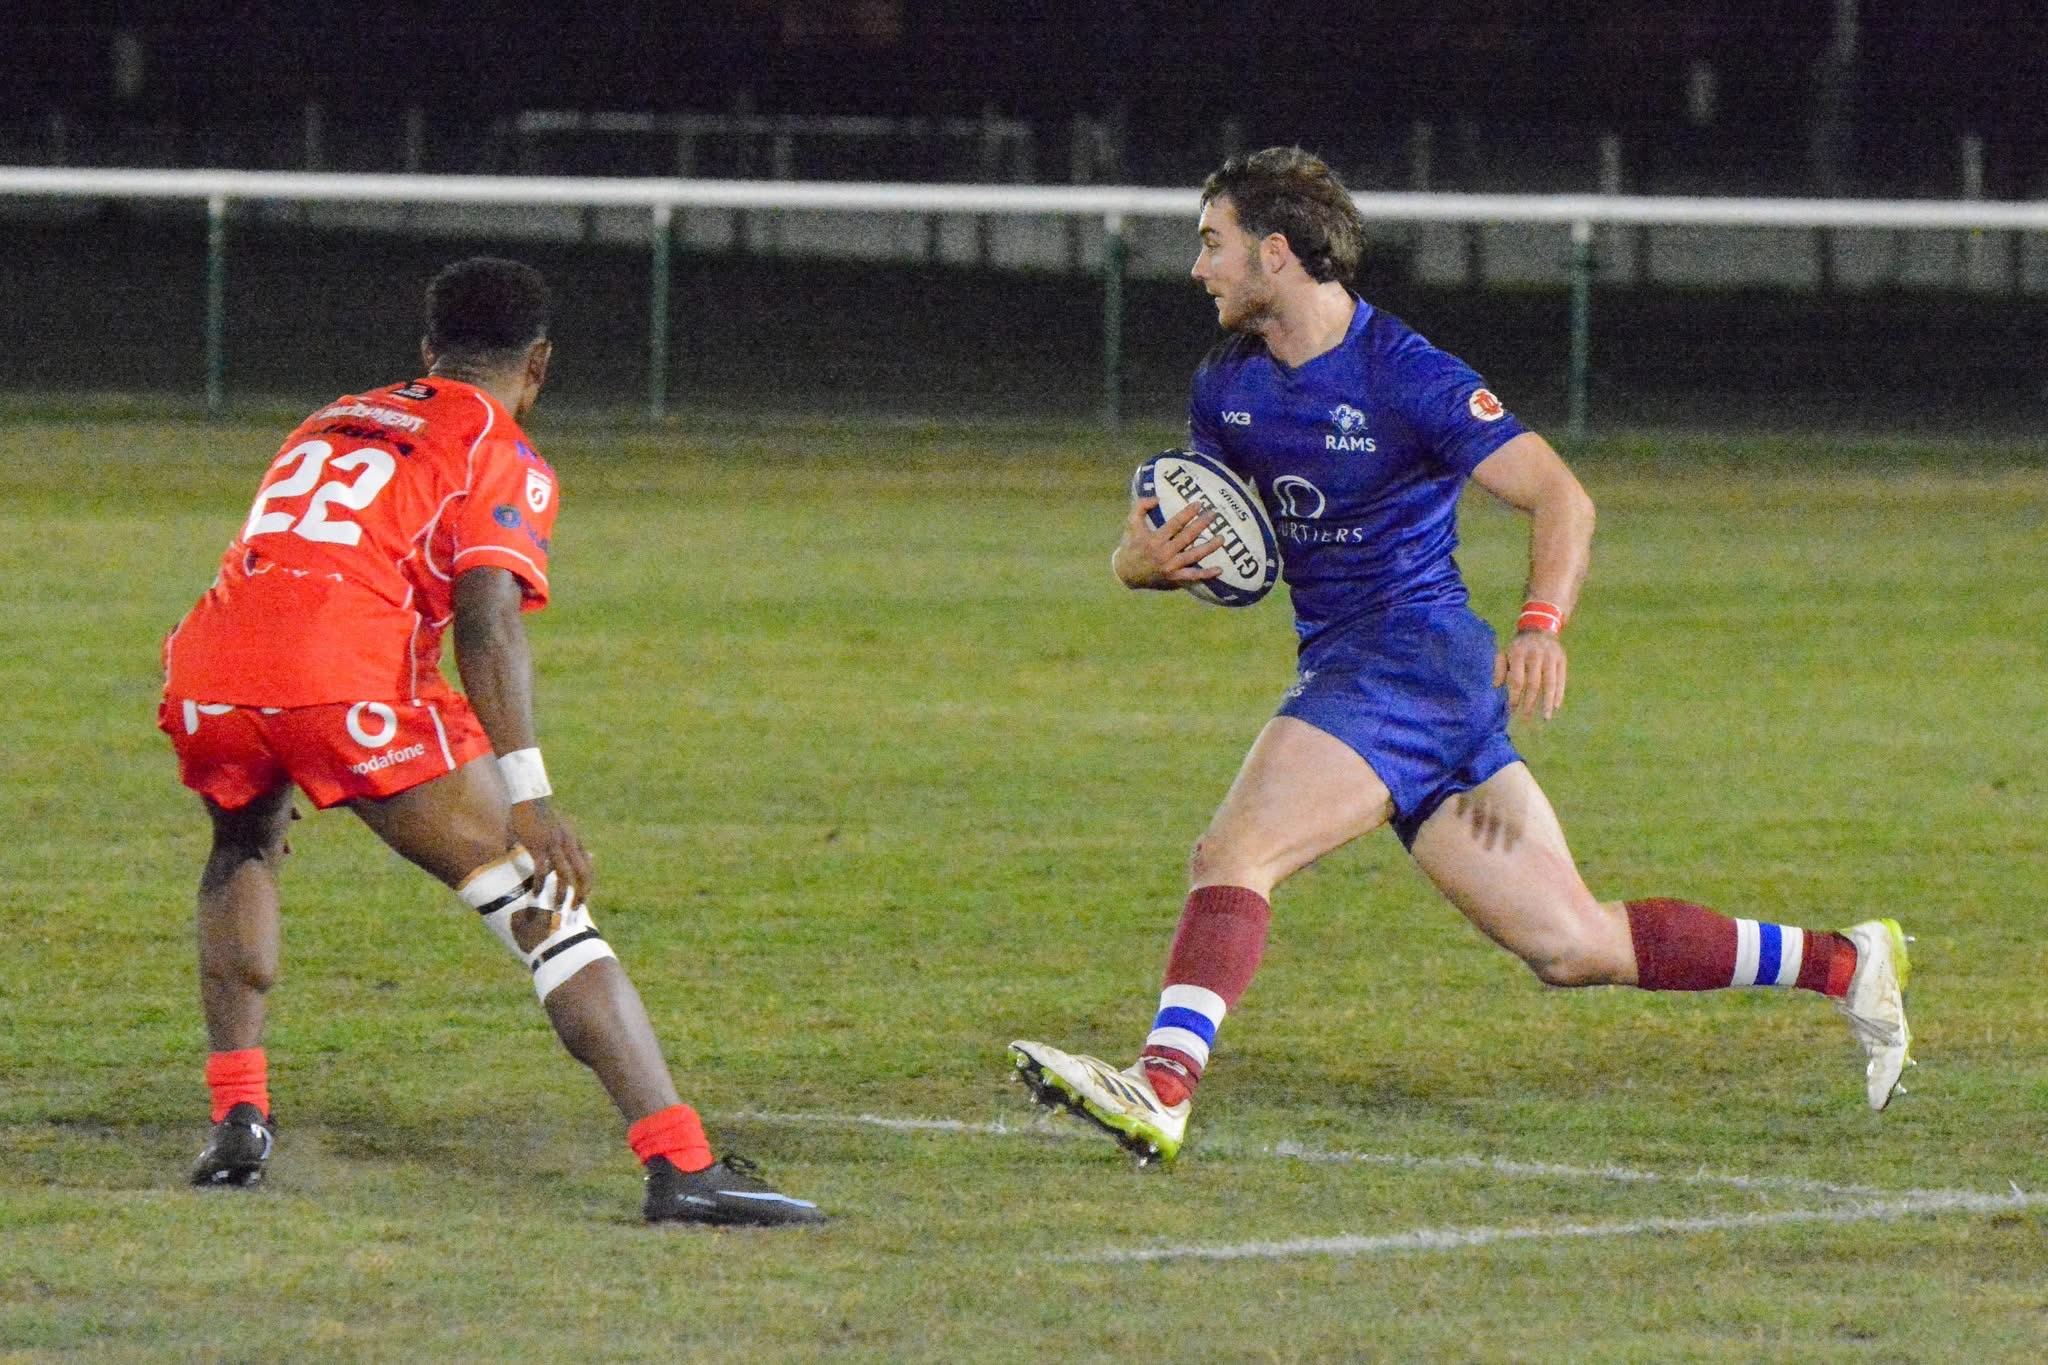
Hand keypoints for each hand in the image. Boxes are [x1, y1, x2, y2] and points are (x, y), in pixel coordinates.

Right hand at [509, 797, 593, 912]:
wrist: (528, 797)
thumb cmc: (543, 815)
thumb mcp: (560, 830)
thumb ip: (570, 845)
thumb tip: (583, 856)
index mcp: (575, 841)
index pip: (588, 868)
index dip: (587, 886)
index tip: (583, 900)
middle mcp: (569, 844)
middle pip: (583, 875)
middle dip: (581, 894)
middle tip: (575, 911)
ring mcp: (555, 845)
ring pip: (564, 876)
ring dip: (562, 894)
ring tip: (556, 908)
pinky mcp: (539, 846)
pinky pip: (542, 870)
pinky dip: (540, 884)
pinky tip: (536, 893)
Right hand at [1113, 497, 1223, 589]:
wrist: (1126, 573)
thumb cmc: (1131, 544)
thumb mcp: (1131, 523)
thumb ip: (1141, 506)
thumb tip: (1157, 498)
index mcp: (1154, 539)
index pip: (1175, 524)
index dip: (1188, 513)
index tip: (1199, 504)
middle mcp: (1164, 553)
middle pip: (1188, 537)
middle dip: (1202, 524)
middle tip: (1214, 514)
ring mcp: (1171, 567)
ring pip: (1194, 556)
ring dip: (1209, 547)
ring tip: (1221, 538)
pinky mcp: (1174, 578)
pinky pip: (1192, 576)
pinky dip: (1206, 574)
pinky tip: (1219, 569)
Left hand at [1494, 630, 1567, 720]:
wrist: (1540, 627)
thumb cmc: (1519, 646)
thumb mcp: (1505, 653)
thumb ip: (1499, 668)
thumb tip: (1496, 686)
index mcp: (1518, 654)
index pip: (1517, 679)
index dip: (1515, 696)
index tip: (1512, 709)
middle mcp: (1535, 655)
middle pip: (1534, 683)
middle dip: (1530, 702)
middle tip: (1527, 717)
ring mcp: (1550, 657)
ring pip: (1550, 683)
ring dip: (1548, 702)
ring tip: (1546, 718)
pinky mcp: (1561, 659)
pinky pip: (1561, 679)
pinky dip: (1559, 694)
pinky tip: (1556, 706)